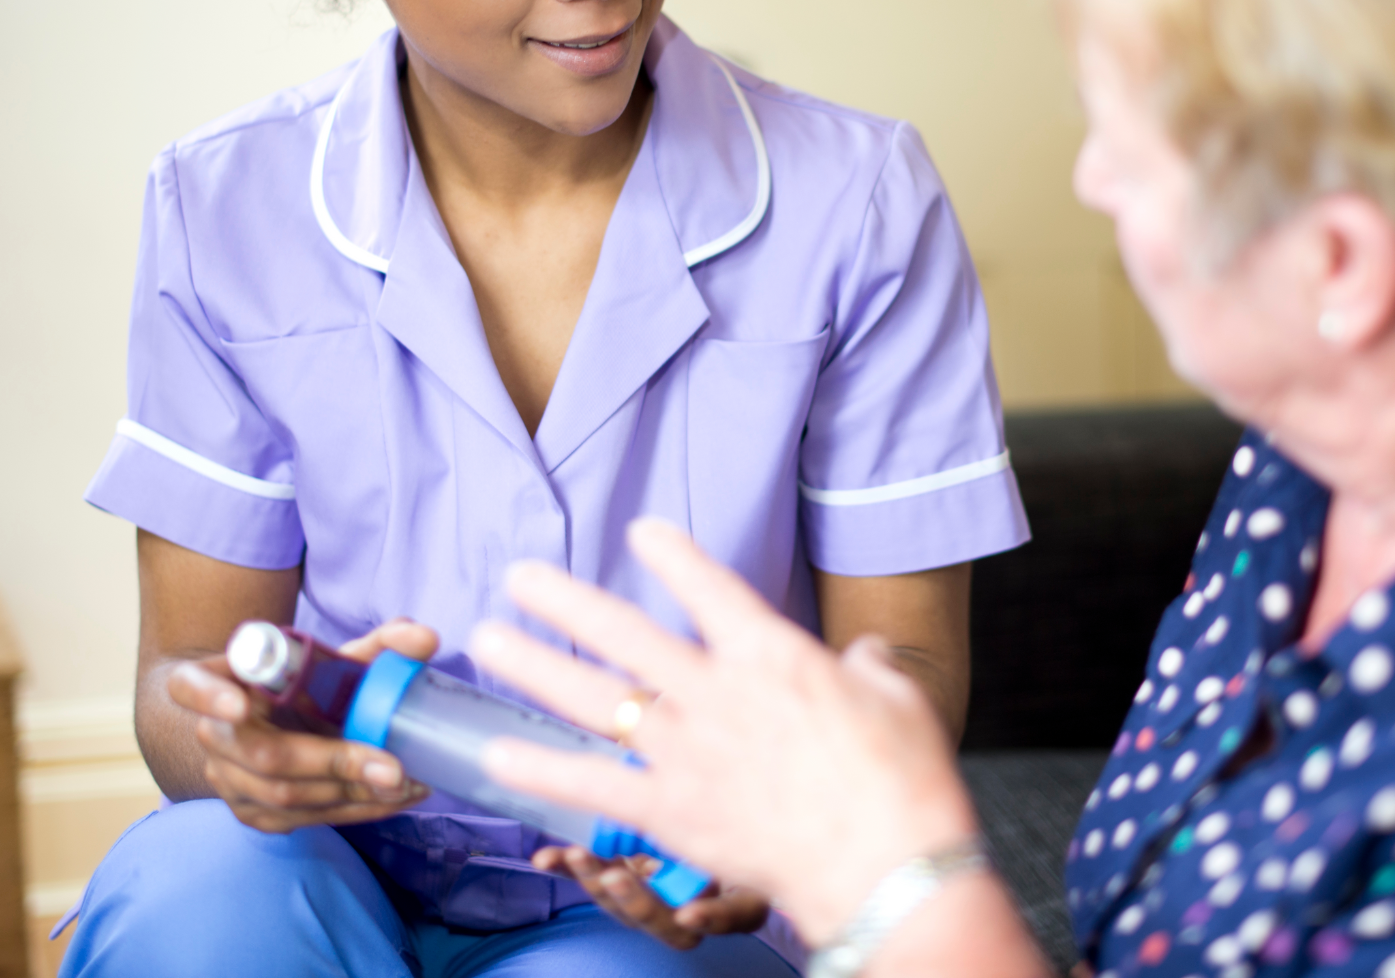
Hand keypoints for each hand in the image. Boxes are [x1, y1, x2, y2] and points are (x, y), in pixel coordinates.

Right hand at [167, 617, 438, 832]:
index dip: (211, 697)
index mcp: (215, 679)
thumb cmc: (298, 682)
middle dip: (332, 762)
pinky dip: (351, 812)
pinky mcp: (251, 812)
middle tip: (392, 767)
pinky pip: (299, 820)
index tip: (240, 705)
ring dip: (351, 794)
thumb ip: (379, 645)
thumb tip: (426, 638)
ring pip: (284, 797)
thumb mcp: (330, 657)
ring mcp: (227, 779)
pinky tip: (393, 800)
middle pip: (262, 755)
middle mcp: (213, 734)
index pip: (192, 687)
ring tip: (408, 784)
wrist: (265, 721)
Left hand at [470, 521, 978, 944]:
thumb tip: (866, 655)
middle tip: (519, 576)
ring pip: (592, 697)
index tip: (643, 532)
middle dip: (565, 600)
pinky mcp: (671, 813)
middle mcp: (716, 692)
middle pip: (623, 632)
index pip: (710, 586)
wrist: (887, 863)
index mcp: (772, 654)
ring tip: (489, 639)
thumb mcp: (898, 699)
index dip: (672, 555)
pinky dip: (540, 768)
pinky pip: (591, 785)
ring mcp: (686, 751)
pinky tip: (494, 754)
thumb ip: (869, 666)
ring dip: (534, 665)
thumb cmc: (904, 780)